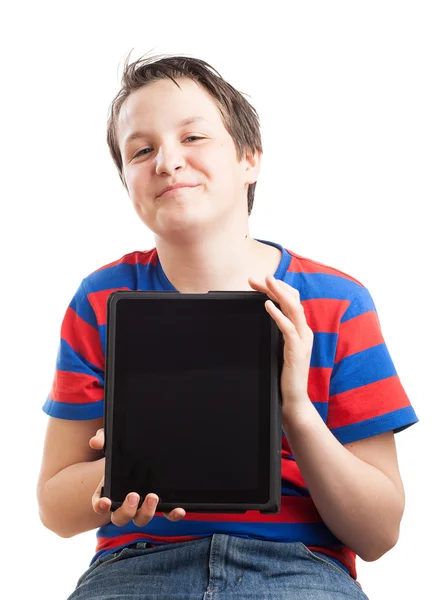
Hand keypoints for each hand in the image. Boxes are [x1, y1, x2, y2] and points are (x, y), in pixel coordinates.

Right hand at [90, 428, 185, 525]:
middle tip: (133, 495)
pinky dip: (171, 514)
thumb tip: (96, 441)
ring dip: (146, 512)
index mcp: (108, 492)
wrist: (142, 456)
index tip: (105, 502)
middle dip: (126, 510)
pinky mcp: (160, 505)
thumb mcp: (114, 444)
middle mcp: (124, 504)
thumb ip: (104, 440)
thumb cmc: (123, 454)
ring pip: (141, 519)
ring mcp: (142, 507)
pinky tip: (178, 509)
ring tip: (153, 496)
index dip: (101, 506)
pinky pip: (165, 514)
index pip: (100, 504)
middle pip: (121, 518)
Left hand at [248, 274, 313, 409]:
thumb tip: (261, 317)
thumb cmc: (284, 374)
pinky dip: (277, 315)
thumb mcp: (278, 348)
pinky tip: (267, 306)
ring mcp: (302, 341)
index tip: (256, 282)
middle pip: (293, 300)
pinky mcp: (297, 351)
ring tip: (266, 282)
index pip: (290, 301)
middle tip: (258, 277)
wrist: (293, 399)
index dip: (275, 289)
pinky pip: (288, 328)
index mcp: (299, 329)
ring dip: (280, 293)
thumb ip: (275, 333)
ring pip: (294, 309)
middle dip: (276, 286)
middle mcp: (304, 331)